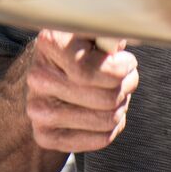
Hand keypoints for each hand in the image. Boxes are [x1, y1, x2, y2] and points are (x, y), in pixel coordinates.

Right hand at [25, 29, 138, 152]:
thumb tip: (131, 34)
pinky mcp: (45, 135)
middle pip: (106, 98)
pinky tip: (105, 112)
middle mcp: (38, 78)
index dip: (120, 69)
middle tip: (126, 78)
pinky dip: (112, 127)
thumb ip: (111, 32)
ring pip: (107, 120)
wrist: (48, 75)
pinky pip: (100, 139)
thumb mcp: (93, 31)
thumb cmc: (79, 49)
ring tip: (115, 93)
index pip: (89, 71)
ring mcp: (39, 110)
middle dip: (126, 87)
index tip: (127, 62)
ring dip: (121, 106)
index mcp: (50, 44)